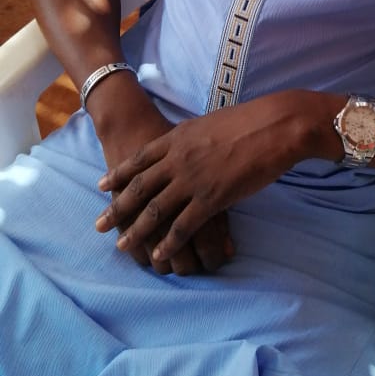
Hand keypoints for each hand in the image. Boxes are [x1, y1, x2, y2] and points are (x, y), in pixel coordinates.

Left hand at [97, 92, 233, 275]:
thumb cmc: (248, 121)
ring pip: (155, 210)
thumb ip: (192, 137)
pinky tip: (160, 254)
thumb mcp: (208, 123)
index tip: (101, 186)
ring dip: (136, 231)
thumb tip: (187, 144)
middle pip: (139, 187)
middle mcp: (178, 160)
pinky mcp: (212, 199)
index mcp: (177, 138)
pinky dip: (169, 242)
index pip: (139, 159)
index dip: (119, 174)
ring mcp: (192, 180)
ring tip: (122, 245)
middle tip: (99, 224)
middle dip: (117, 207)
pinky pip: (184, 226)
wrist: (273, 126)